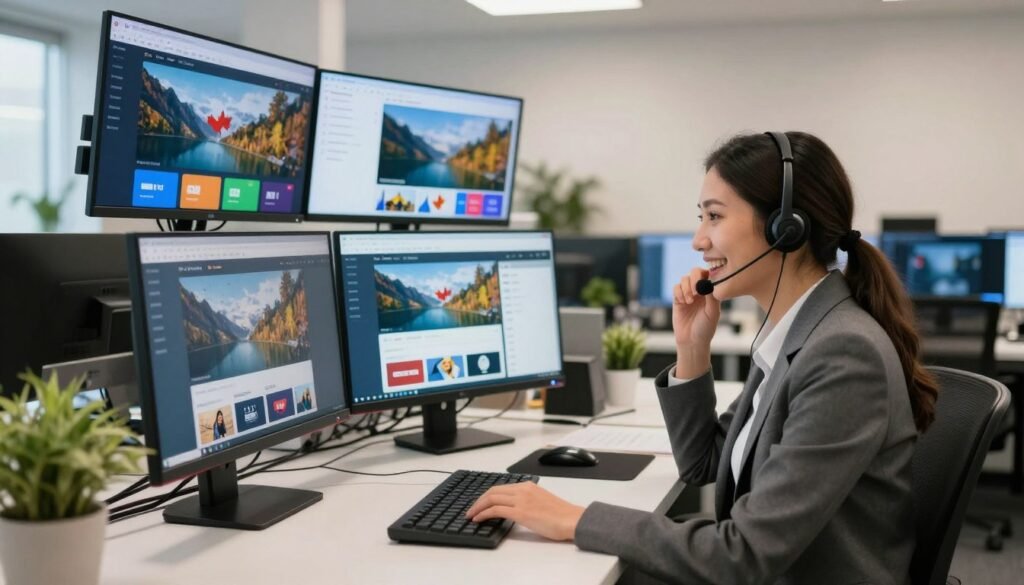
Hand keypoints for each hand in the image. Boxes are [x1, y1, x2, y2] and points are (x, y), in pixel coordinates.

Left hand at [465, 482, 584, 540]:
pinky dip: (483, 513)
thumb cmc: (561, 515)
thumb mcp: (541, 502)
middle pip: (493, 491)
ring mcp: (521, 500)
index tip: (480, 503)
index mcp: (528, 486)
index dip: (487, 496)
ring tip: (471, 515)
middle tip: (471, 509)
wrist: (572, 520)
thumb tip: (514, 510)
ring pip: (491, 498)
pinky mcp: (521, 512)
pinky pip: (495, 509)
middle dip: (478, 500)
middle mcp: (523, 489)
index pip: (501, 487)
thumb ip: (527, 501)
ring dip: (477, 507)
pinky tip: (478, 519)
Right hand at [672, 267, 719, 375]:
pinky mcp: (678, 299)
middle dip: (694, 279)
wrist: (691, 341)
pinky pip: (676, 288)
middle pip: (695, 272)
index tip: (704, 285)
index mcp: (711, 292)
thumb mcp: (713, 313)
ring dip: (686, 288)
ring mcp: (688, 294)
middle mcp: (700, 290)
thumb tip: (708, 281)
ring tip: (689, 301)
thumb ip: (712, 297)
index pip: (709, 274)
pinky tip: (683, 303)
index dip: (705, 275)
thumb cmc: (705, 328)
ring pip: (684, 278)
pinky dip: (679, 292)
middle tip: (695, 291)